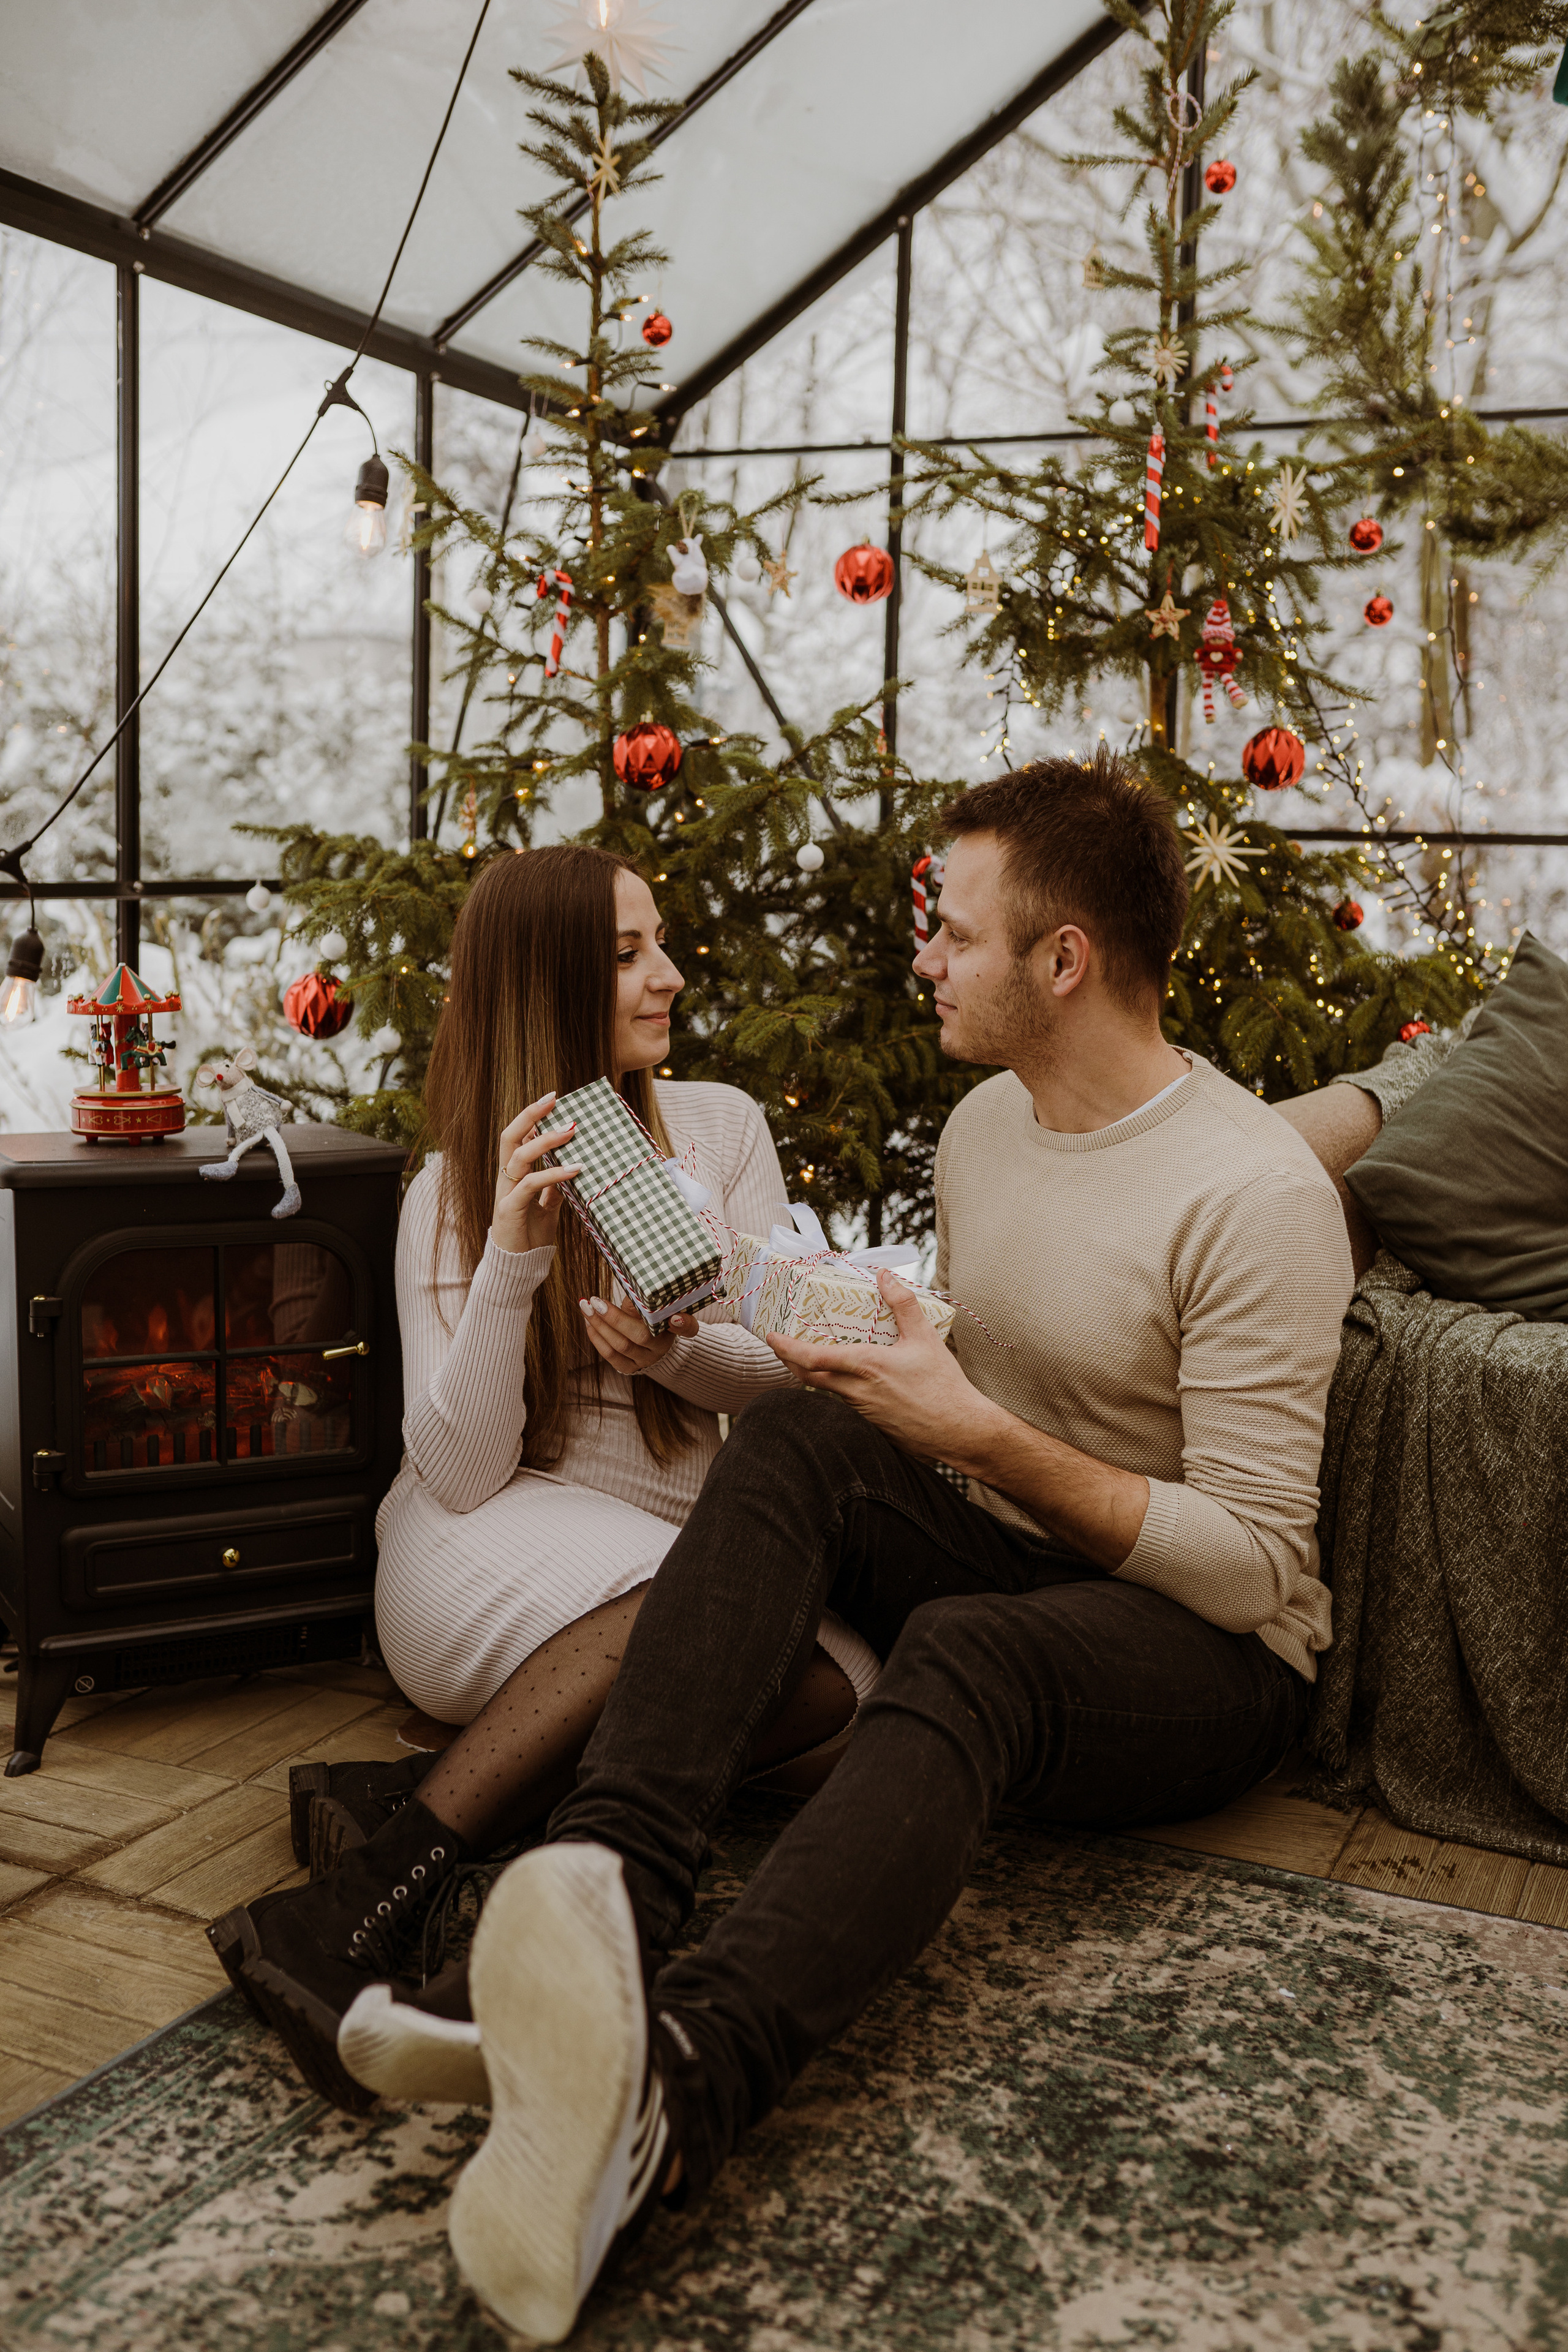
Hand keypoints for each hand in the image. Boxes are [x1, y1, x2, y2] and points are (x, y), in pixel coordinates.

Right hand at [490, 1094, 582, 1254]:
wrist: (518, 1268)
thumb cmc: (531, 1235)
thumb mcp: (548, 1206)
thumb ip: (555, 1186)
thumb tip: (573, 1165)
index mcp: (513, 1174)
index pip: (517, 1136)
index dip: (531, 1116)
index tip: (553, 1099)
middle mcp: (505, 1179)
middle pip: (509, 1137)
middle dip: (530, 1115)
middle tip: (554, 1100)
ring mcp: (505, 1193)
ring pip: (519, 1156)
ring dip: (546, 1140)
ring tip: (571, 1130)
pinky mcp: (509, 1210)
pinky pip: (529, 1185)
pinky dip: (553, 1174)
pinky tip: (574, 1169)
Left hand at [579, 1295, 698, 1375]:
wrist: (652, 1345)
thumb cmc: (652, 1319)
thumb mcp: (656, 1307)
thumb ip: (647, 1300)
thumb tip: (631, 1287)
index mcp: (673, 1330)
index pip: (686, 1328)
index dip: (683, 1323)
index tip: (674, 1317)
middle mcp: (661, 1348)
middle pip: (640, 1336)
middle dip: (614, 1318)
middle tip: (595, 1301)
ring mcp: (645, 1360)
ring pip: (620, 1346)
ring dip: (599, 1325)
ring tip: (586, 1308)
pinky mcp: (629, 1368)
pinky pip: (610, 1355)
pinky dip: (596, 1338)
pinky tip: (589, 1322)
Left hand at [768, 1270, 1000, 1464]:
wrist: (958, 1430)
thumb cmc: (943, 1386)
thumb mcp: (925, 1338)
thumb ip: (903, 1304)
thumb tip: (885, 1276)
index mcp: (865, 1366)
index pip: (812, 1357)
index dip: (787, 1348)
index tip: (771, 1337)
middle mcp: (856, 1391)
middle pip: (808, 1377)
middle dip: (789, 1360)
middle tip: (780, 1346)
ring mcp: (861, 1412)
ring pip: (825, 1392)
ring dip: (811, 1375)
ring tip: (808, 1357)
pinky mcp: (870, 1425)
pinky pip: (843, 1405)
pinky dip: (833, 1390)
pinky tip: (843, 1381)